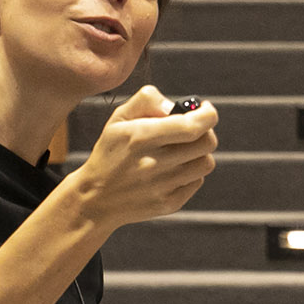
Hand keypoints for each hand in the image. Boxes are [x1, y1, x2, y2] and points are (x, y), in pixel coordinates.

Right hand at [68, 85, 216, 230]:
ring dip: (199, 153)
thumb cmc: (111, 152)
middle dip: (205, 131)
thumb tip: (174, 106)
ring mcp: (163, 186)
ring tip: (181, 150)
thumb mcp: (119, 118)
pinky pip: (197, 182)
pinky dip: (191, 173)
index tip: (205, 109)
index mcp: (141, 137)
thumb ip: (147, 100)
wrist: (96, 198)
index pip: (193, 126)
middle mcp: (154, 163)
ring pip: (206, 163)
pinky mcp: (169, 203)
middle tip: (192, 129)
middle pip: (207, 143)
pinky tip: (173, 169)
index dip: (208, 114)